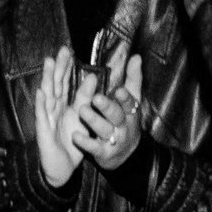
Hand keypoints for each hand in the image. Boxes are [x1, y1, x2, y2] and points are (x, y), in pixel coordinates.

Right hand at [33, 46, 88, 187]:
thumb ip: (85, 98)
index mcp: (62, 105)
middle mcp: (52, 108)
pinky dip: (41, 103)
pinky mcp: (43, 130)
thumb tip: (92, 77)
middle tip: (62, 49)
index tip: (69, 50)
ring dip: (48, 78)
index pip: (63, 82)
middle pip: (55, 84)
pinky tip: (41, 92)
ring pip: (47, 95)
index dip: (66, 67)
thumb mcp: (81, 117)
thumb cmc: (69, 143)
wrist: (61, 168)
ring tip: (50, 62)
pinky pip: (42, 116)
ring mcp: (46, 118)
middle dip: (58, 67)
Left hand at [70, 52, 145, 170]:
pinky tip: (75, 135)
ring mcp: (115, 140)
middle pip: (116, 116)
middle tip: (96, 98)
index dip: (124, 97)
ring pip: (104, 130)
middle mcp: (124, 125)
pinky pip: (95, 148)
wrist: (128, 154)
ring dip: (94, 120)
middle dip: (107, 107)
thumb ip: (133, 79)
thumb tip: (136, 56)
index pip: (130, 102)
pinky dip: (85, 142)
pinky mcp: (104, 154)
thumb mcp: (132, 101)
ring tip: (82, 110)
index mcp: (130, 111)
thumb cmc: (126, 121)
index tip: (118, 89)